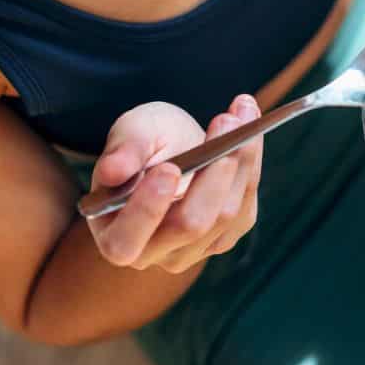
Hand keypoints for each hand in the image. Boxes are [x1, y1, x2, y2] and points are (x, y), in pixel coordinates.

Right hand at [85, 95, 263, 273]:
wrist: (172, 147)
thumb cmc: (143, 143)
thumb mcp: (130, 133)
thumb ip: (123, 150)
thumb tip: (113, 171)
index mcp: (113, 236)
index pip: (126, 242)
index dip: (147, 209)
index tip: (169, 168)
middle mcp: (153, 253)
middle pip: (191, 225)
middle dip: (213, 173)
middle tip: (225, 122)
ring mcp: (193, 249)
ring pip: (227, 213)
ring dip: (241, 157)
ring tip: (240, 111)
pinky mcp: (225, 237)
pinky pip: (246, 205)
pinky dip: (251, 163)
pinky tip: (249, 130)